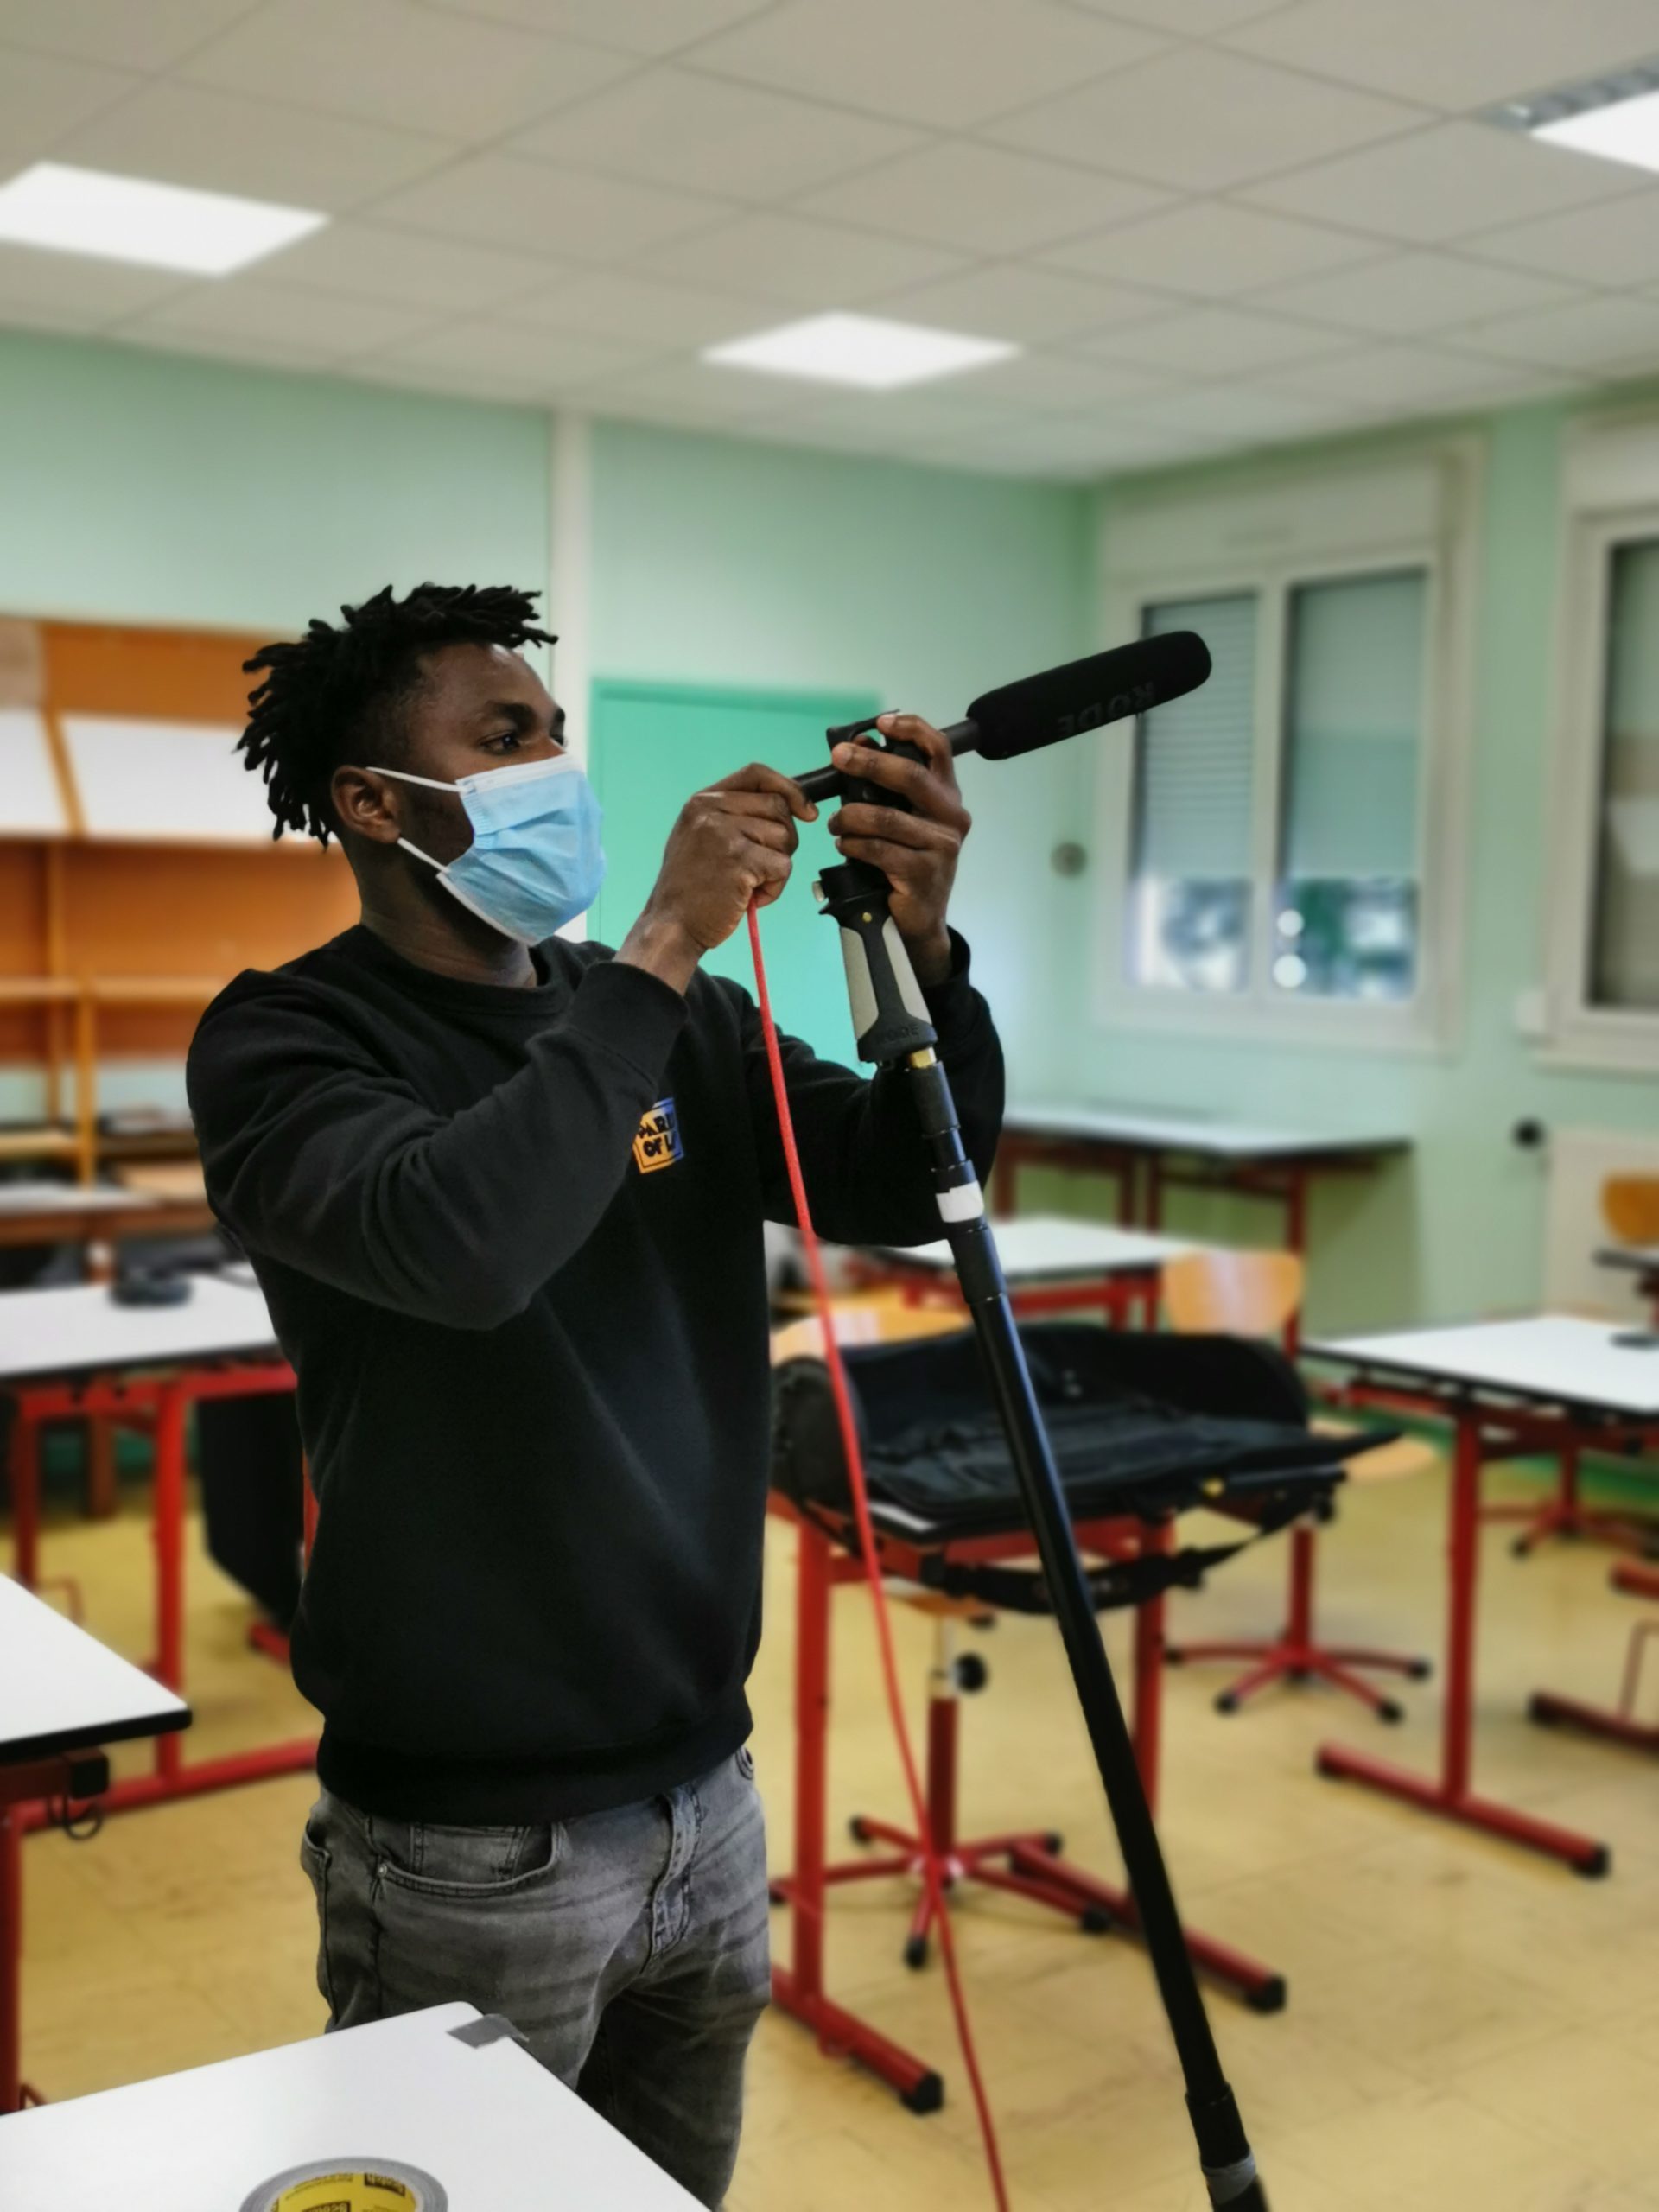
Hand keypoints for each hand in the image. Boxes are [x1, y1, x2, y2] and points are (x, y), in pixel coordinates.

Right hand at [618, 763, 816, 992]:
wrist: (671, 925)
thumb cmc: (691, 887)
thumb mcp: (700, 837)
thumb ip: (733, 815)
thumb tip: (789, 804)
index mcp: (702, 801)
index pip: (756, 774)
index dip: (789, 788)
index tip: (806, 810)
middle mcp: (710, 811)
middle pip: (778, 806)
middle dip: (784, 838)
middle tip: (762, 865)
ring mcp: (724, 834)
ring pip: (785, 837)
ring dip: (776, 867)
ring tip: (748, 884)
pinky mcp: (739, 860)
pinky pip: (783, 866)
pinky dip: (775, 888)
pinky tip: (750, 897)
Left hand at [828, 714, 970, 985]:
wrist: (918, 920)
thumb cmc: (906, 864)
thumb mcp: (903, 821)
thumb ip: (886, 787)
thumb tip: (859, 744)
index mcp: (948, 797)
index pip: (939, 750)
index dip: (912, 729)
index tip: (881, 723)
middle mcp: (953, 817)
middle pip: (911, 776)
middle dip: (869, 762)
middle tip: (839, 757)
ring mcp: (942, 846)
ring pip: (887, 817)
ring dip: (850, 816)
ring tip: (835, 824)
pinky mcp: (924, 872)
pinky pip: (879, 849)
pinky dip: (853, 844)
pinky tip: (844, 846)